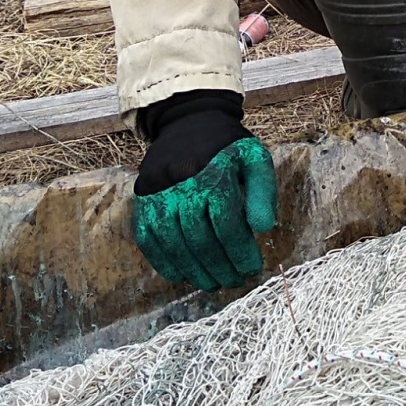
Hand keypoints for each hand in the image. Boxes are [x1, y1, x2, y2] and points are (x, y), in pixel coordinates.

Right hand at [133, 90, 277, 289]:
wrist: (188, 123)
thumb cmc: (228, 148)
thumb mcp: (255, 160)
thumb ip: (263, 192)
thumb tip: (262, 228)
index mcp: (214, 174)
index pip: (226, 225)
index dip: (240, 252)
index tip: (252, 269)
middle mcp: (182, 184)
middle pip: (200, 239)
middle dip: (220, 267)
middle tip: (235, 281)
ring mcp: (157, 194)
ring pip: (174, 244)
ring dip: (195, 271)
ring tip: (213, 283)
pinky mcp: (142, 201)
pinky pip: (149, 241)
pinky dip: (165, 263)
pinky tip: (183, 275)